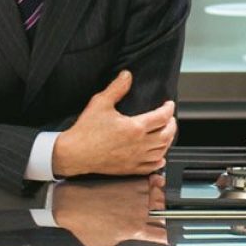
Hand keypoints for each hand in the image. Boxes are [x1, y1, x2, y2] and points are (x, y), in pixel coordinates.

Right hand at [52, 70, 176, 176]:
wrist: (74, 153)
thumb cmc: (86, 131)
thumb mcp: (101, 102)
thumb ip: (116, 88)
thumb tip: (127, 76)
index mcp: (134, 127)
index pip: (161, 117)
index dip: (168, 109)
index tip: (168, 104)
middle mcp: (139, 144)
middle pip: (166, 135)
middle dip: (171, 125)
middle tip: (170, 118)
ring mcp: (135, 158)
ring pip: (161, 151)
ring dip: (167, 141)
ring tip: (166, 134)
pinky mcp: (129, 169)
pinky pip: (151, 167)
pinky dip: (159, 161)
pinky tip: (160, 157)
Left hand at [53, 174, 167, 245]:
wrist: (74, 204)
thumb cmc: (84, 225)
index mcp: (135, 230)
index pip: (160, 234)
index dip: (166, 236)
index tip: (167, 236)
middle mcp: (140, 213)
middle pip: (164, 216)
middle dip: (166, 218)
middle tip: (163, 218)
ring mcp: (137, 196)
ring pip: (161, 198)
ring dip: (164, 201)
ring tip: (162, 201)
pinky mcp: (131, 183)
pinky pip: (151, 182)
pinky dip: (157, 182)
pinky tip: (159, 182)